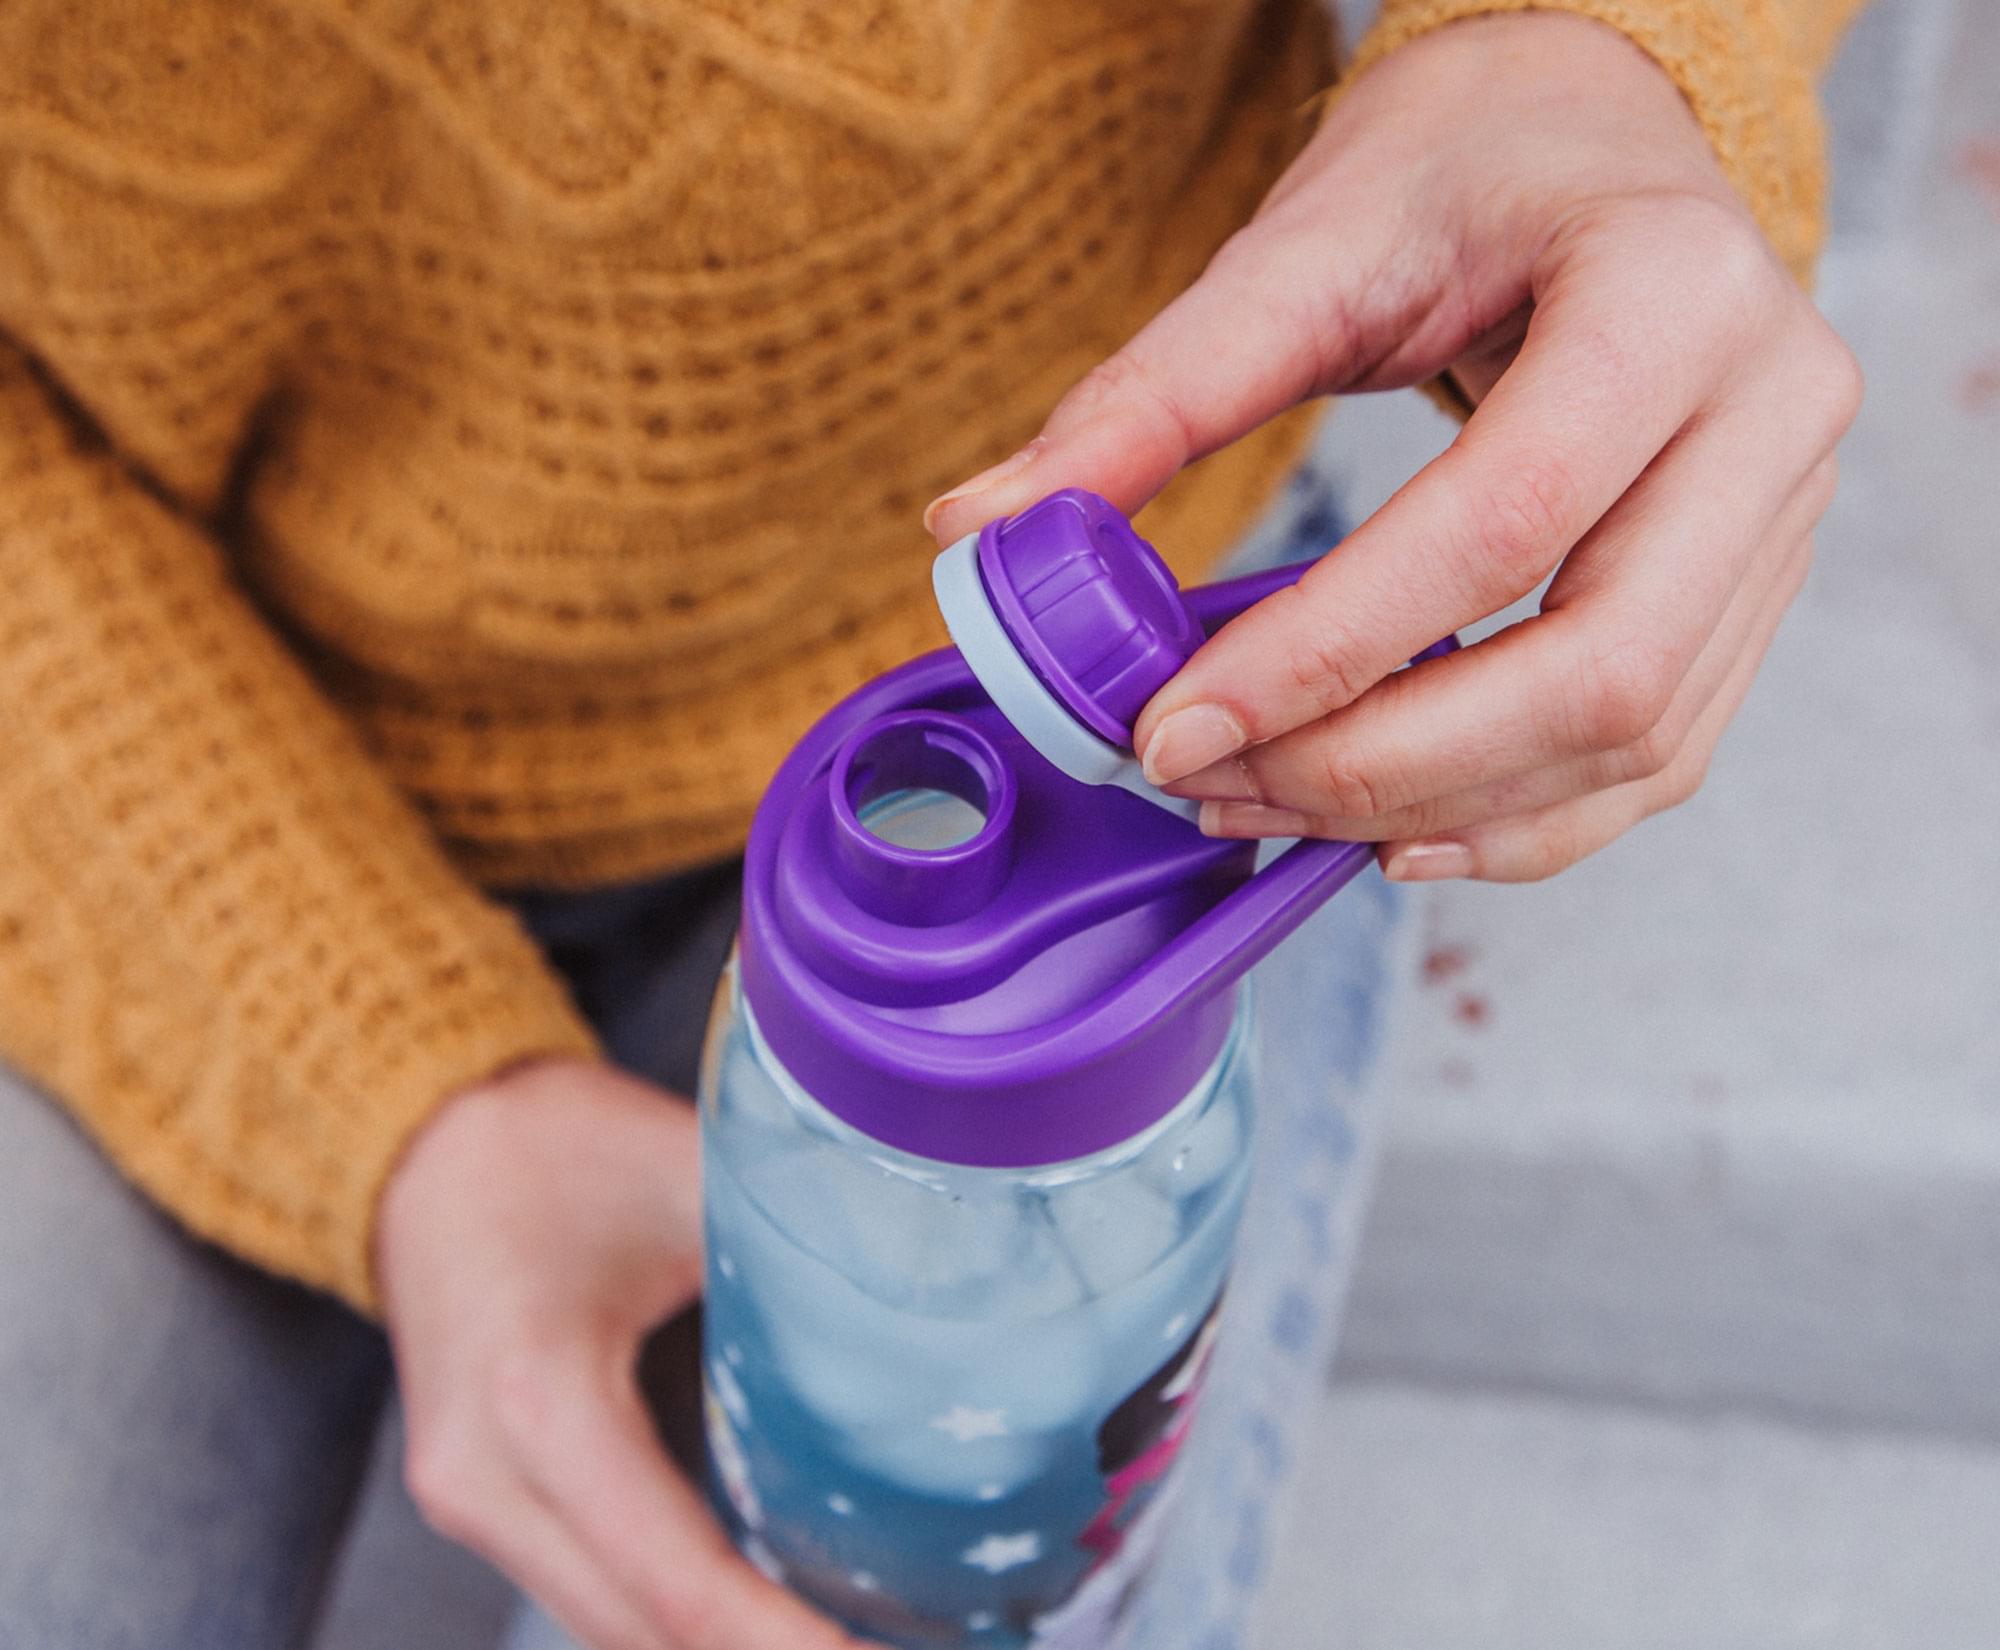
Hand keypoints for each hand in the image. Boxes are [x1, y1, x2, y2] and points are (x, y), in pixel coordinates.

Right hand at [377, 1058, 858, 1649]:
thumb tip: (939, 1296)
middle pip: (640, 1630)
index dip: (785, 1642)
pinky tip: (764, 1608)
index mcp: (541, 1398)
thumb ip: (802, 1245)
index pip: (679, 1577)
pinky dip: (672, 1614)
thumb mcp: (693, 1180)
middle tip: (884, 1649)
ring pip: (609, 1625)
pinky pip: (587, 1589)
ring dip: (715, 1645)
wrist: (428, 1144)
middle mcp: (486, 1479)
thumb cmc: (556, 1145)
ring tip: (843, 1637)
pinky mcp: (477, 1504)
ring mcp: (469, 1504)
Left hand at [925, 12, 1859, 880]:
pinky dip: (1522, 822)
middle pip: (1598, 669)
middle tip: (1214, 784)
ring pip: (1635, 739)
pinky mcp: (1753, 585)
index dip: (1325, 652)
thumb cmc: (1463, 173)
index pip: (1498, 519)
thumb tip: (981, 528)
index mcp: (1670, 292)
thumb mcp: (1302, 248)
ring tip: (1269, 806)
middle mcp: (1769, 410)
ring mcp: (1782, 511)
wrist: (1594, 140)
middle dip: (1380, 765)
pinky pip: (1658, 753)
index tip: (1172, 726)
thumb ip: (1150, 397)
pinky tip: (1392, 837)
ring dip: (1436, 809)